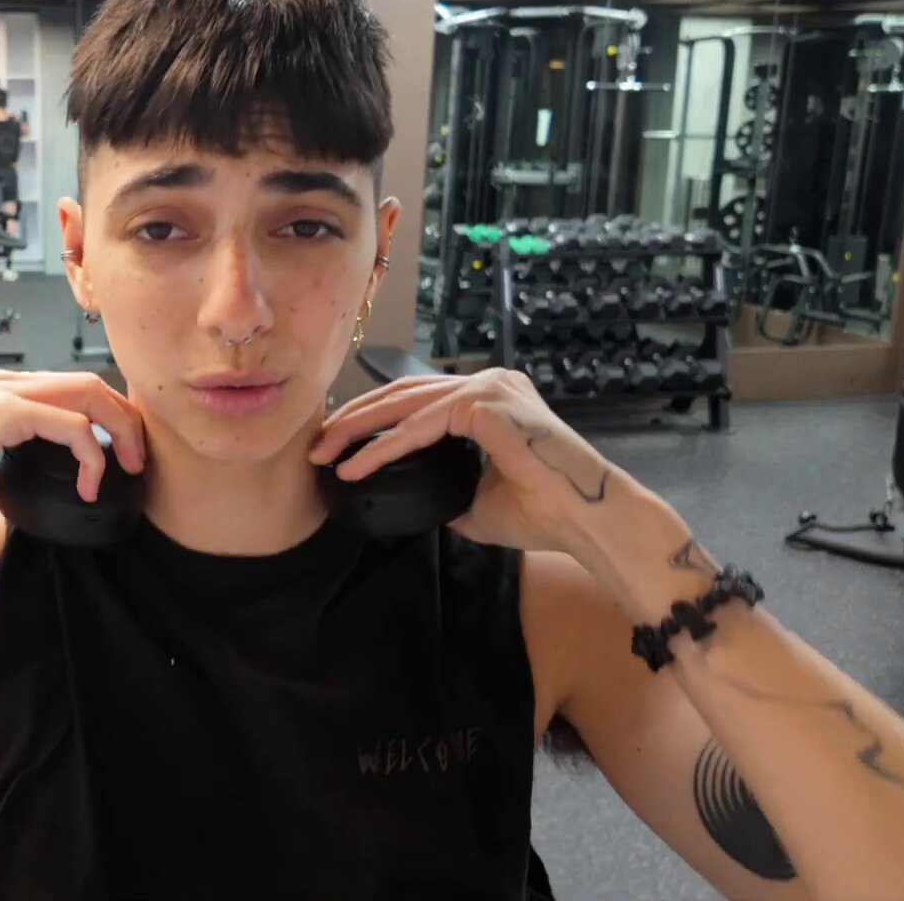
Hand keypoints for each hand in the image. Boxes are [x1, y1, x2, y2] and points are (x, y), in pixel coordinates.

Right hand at [0, 370, 146, 551]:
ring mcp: (5, 394)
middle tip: (136, 460)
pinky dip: (92, 453)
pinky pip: (71, 425)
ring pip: (89, 393)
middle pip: (89, 384)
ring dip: (120, 429)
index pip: (66, 394)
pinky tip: (91, 483)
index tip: (117, 457)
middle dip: (123, 418)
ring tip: (127, 468)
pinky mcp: (4, 413)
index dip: (101, 419)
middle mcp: (5, 385)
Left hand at [307, 368, 618, 551]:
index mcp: (490, 399)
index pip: (419, 401)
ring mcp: (490, 388)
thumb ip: (444, 487)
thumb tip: (408, 498)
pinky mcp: (487, 404)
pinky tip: (355, 466)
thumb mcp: (477, 500)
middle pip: (405, 394)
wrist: (587, 521)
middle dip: (355, 418)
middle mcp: (490, 383)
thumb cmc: (544, 513)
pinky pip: (422, 426)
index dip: (374, 419)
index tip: (337, 442)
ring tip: (323, 452)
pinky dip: (384, 447)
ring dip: (358, 429)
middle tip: (317, 443)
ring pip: (407, 404)